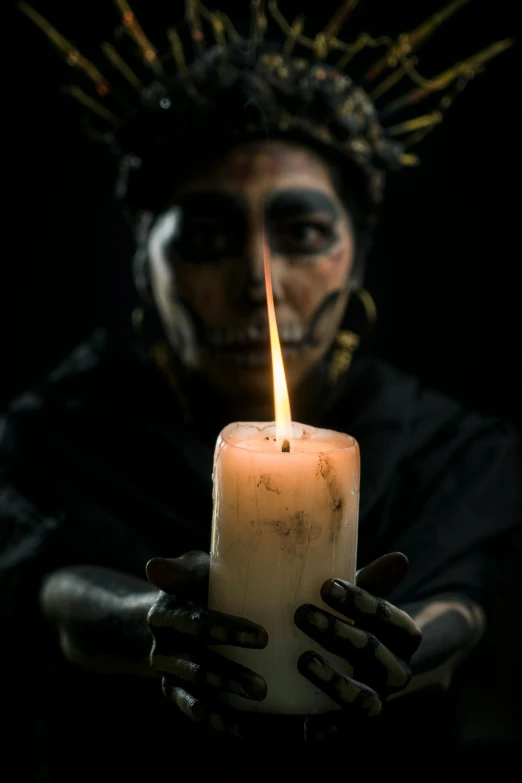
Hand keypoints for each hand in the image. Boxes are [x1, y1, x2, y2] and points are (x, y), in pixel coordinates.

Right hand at [146, 551, 267, 739]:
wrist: (169, 613)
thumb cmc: (194, 585)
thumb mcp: (191, 572)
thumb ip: (183, 571)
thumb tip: (153, 566)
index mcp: (166, 613)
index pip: (195, 622)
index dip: (226, 630)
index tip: (262, 638)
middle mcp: (164, 646)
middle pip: (196, 663)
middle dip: (229, 676)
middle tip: (262, 688)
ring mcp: (170, 672)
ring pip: (197, 688)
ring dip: (227, 697)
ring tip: (260, 701)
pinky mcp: (176, 691)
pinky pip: (195, 708)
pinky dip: (220, 720)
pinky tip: (246, 729)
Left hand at [294, 552, 421, 742]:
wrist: (362, 661)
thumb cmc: (353, 618)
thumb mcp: (362, 599)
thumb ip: (374, 581)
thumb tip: (400, 559)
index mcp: (403, 636)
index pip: (390, 618)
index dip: (362, 603)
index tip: (326, 586)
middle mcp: (396, 670)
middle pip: (374, 653)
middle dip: (339, 633)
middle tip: (301, 614)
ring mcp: (378, 697)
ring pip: (365, 697)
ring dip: (334, 680)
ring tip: (303, 660)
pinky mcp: (354, 720)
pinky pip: (344, 729)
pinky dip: (328, 729)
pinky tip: (307, 729)